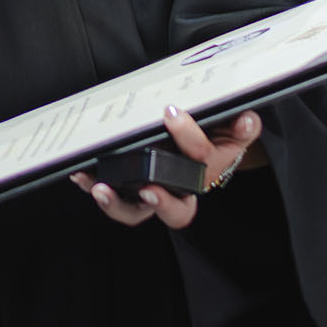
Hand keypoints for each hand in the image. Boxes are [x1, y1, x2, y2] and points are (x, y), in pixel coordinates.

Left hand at [70, 106, 262, 229]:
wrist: (201, 145)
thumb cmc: (213, 136)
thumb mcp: (232, 130)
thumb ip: (241, 127)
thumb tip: (246, 120)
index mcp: (207, 173)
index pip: (202, 159)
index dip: (190, 138)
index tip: (171, 113)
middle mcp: (180, 191)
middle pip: (175, 211)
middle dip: (161, 202)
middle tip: (148, 189)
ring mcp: (152, 195)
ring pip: (137, 212)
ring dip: (118, 204)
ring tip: (101, 188)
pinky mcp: (128, 191)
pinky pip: (113, 197)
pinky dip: (94, 187)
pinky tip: (80, 174)